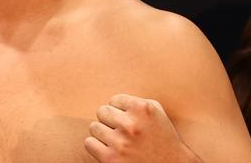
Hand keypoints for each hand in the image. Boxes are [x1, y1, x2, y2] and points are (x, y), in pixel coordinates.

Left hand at [85, 94, 200, 162]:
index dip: (121, 111)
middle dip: (111, 121)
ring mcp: (121, 143)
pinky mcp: (111, 159)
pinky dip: (96, 146)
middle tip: (124, 132)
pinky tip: (110, 150)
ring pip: (94, 127)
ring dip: (104, 134)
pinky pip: (89, 143)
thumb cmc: (161, 137)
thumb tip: (107, 94)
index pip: (113, 100)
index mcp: (142, 109)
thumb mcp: (155, 111)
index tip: (131, 121)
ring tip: (119, 141)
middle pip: (102, 111)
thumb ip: (133, 100)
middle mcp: (132, 125)